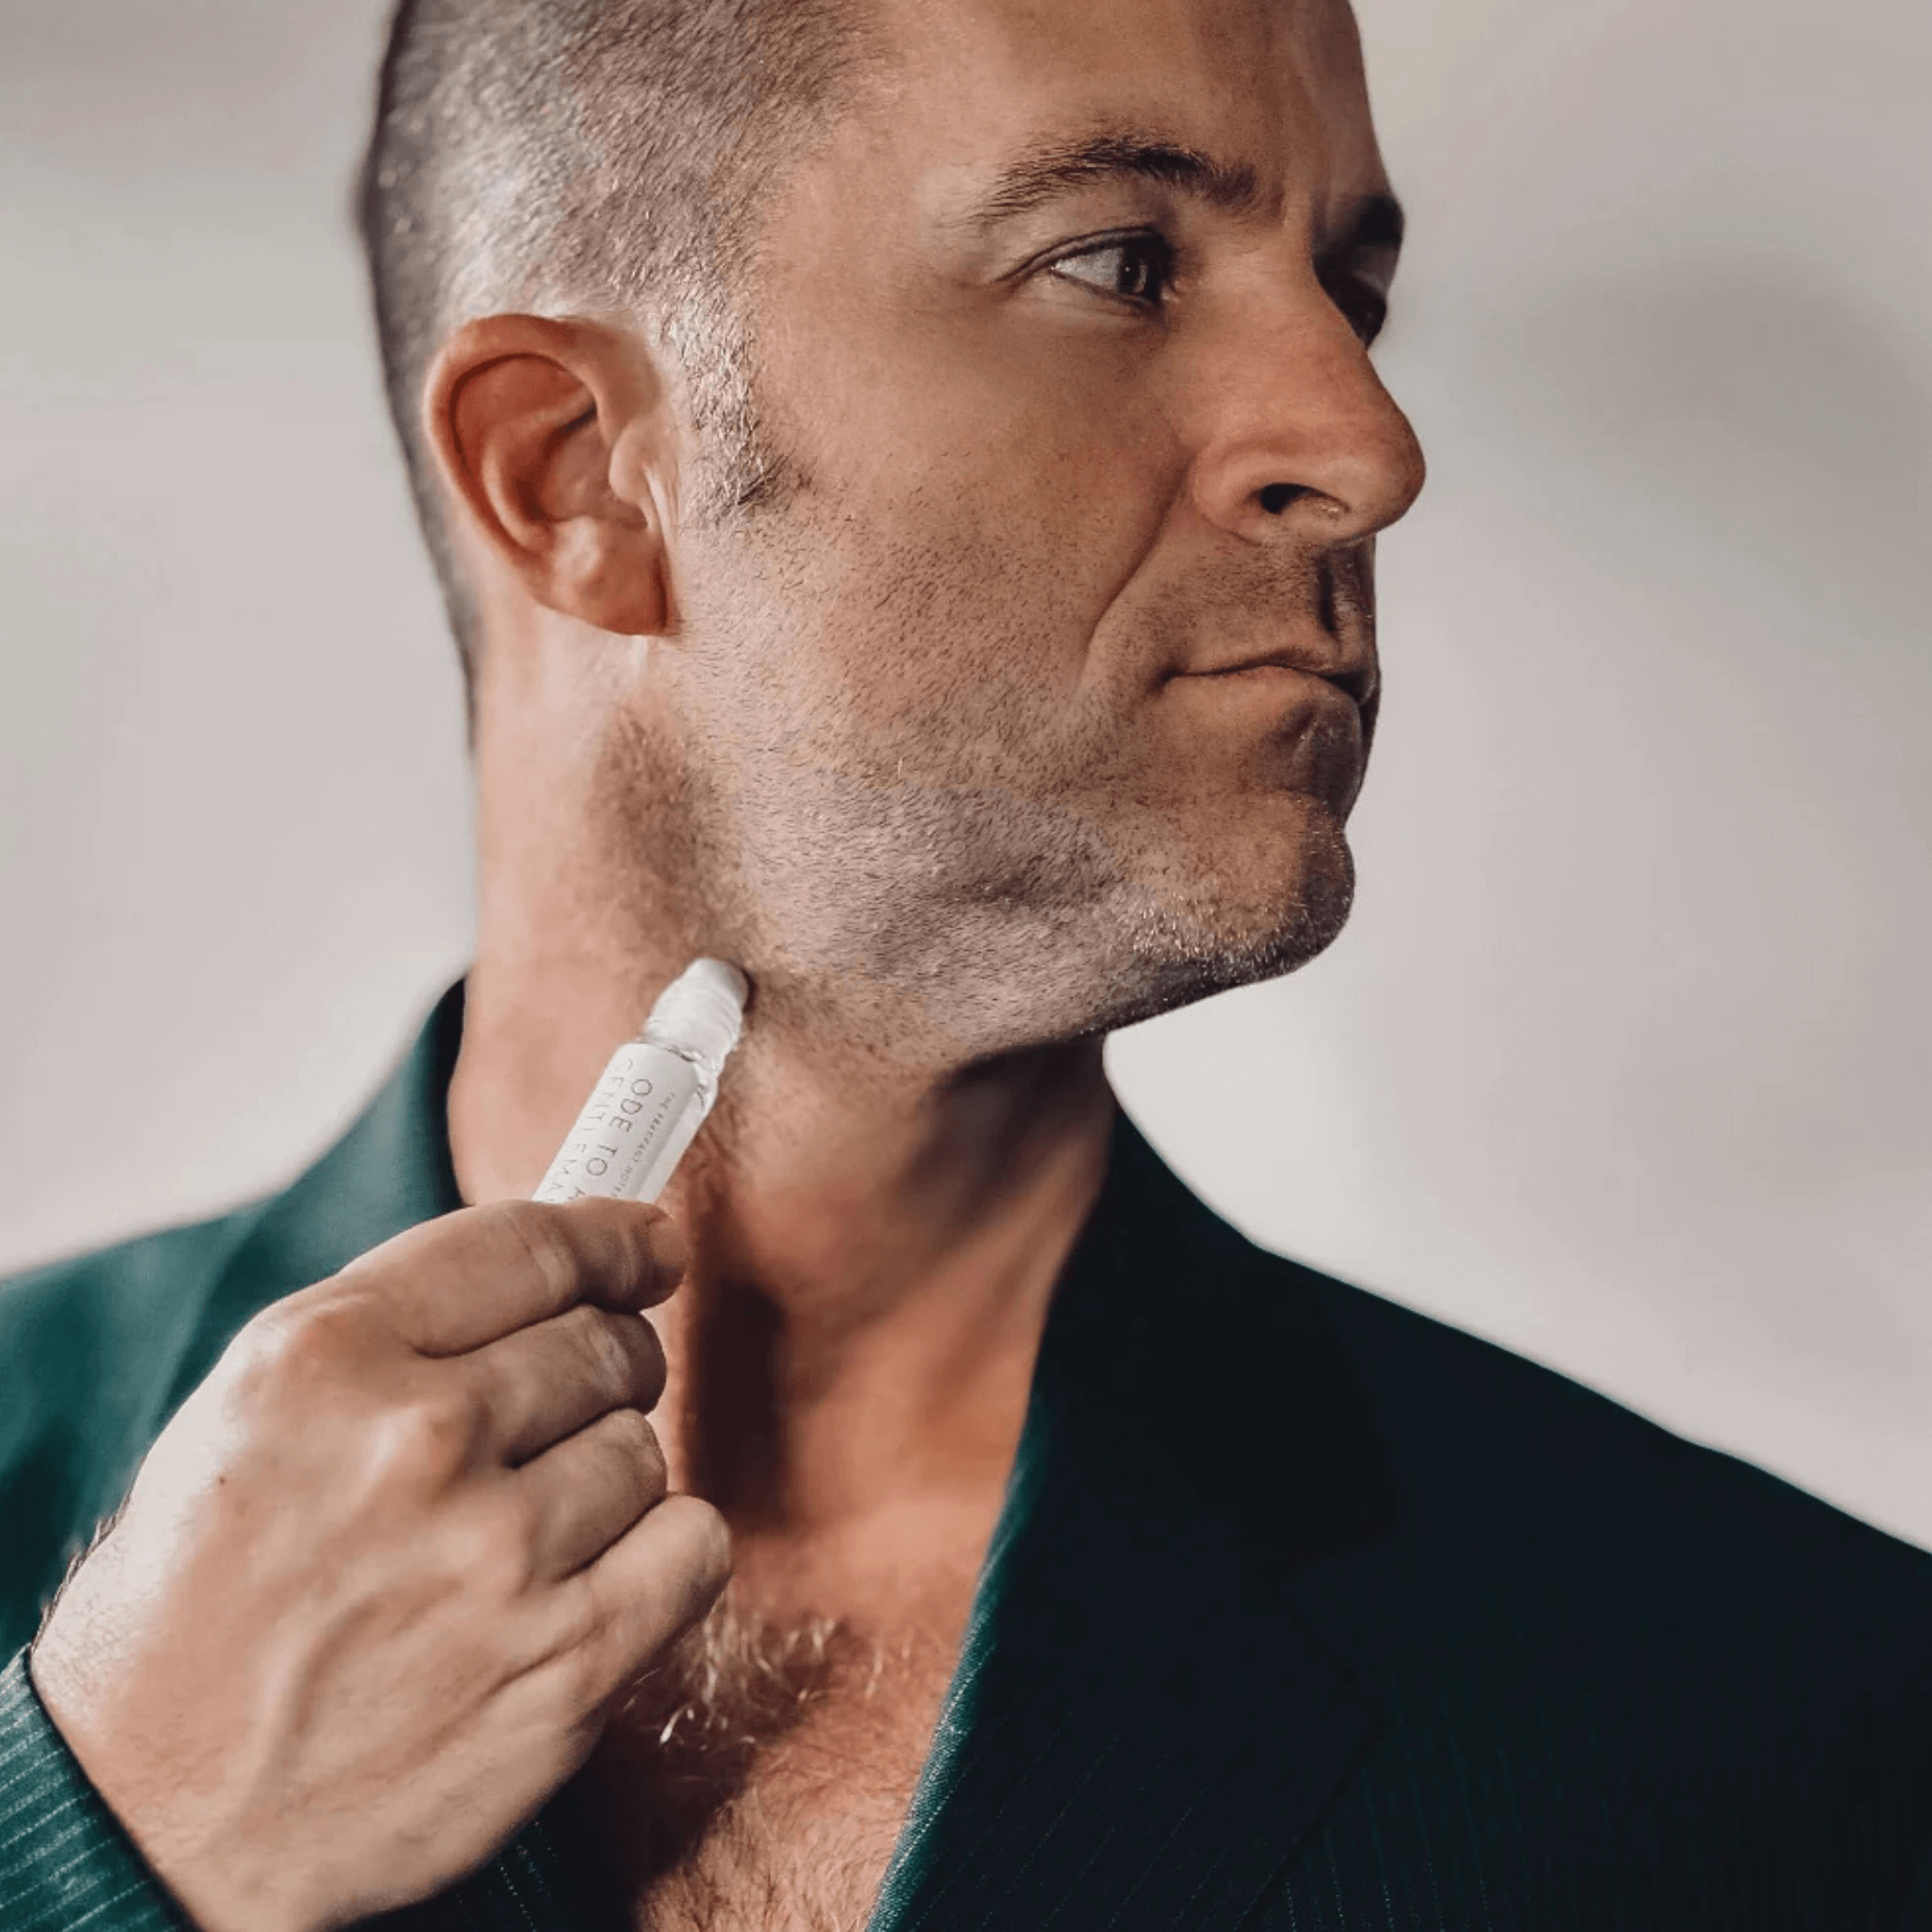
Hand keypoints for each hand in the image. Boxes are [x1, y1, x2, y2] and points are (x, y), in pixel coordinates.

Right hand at [30, 1197, 729, 1931]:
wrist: (151, 1819)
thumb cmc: (200, 1603)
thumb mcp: (257, 1415)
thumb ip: (404, 1328)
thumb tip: (566, 1269)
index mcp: (326, 1356)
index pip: (534, 1246)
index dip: (612, 1238)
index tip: (649, 1245)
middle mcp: (417, 1441)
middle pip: (603, 1343)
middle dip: (604, 1367)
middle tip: (568, 1409)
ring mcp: (498, 1557)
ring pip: (642, 1449)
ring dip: (606, 1482)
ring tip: (518, 1534)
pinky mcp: (564, 1664)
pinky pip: (691, 1546)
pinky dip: (662, 1558)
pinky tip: (590, 1584)